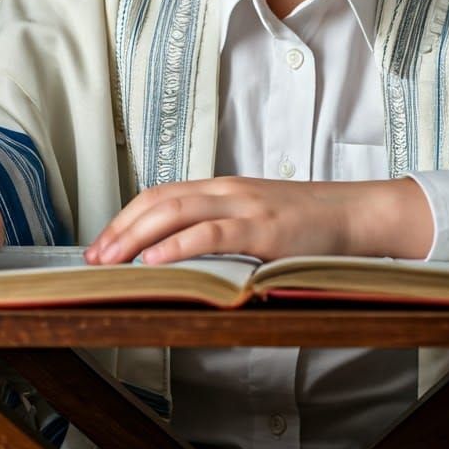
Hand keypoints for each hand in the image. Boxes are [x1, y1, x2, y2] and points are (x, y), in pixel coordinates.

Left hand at [84, 176, 433, 265]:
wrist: (355, 215)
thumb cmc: (307, 224)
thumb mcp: (256, 218)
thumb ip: (222, 227)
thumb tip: (179, 254)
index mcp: (223, 187)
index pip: (161, 194)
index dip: (126, 216)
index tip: (102, 242)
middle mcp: (228, 190)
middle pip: (160, 201)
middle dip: (120, 229)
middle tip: (93, 258)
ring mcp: (246, 206)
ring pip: (178, 212)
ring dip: (137, 237)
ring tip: (111, 261)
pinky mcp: (264, 230)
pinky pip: (212, 234)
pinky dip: (178, 246)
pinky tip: (155, 261)